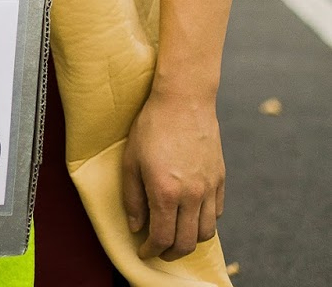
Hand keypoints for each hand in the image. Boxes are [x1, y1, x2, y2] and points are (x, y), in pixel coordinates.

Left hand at [121, 89, 225, 260]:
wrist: (184, 98)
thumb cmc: (152, 125)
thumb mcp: (131, 160)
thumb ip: (132, 198)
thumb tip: (137, 227)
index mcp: (166, 192)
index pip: (162, 238)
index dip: (151, 251)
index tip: (144, 251)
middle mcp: (191, 195)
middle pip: (186, 243)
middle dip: (170, 253)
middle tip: (159, 250)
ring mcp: (209, 188)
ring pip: (205, 232)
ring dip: (190, 240)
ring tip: (176, 235)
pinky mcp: (220, 178)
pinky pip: (217, 212)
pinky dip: (205, 220)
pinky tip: (192, 214)